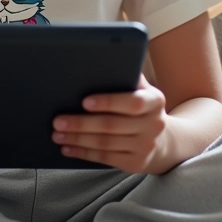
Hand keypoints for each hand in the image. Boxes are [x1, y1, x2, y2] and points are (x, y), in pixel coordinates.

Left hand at [52, 73, 166, 172]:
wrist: (163, 141)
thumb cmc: (142, 108)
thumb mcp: (142, 90)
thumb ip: (127, 76)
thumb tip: (100, 59)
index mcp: (155, 100)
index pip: (132, 102)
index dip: (108, 102)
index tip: (84, 101)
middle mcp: (154, 124)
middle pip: (112, 125)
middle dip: (81, 123)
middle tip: (57, 121)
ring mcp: (146, 145)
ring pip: (105, 143)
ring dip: (77, 139)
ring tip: (57, 134)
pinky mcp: (136, 163)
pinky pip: (105, 158)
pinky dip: (84, 153)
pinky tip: (68, 148)